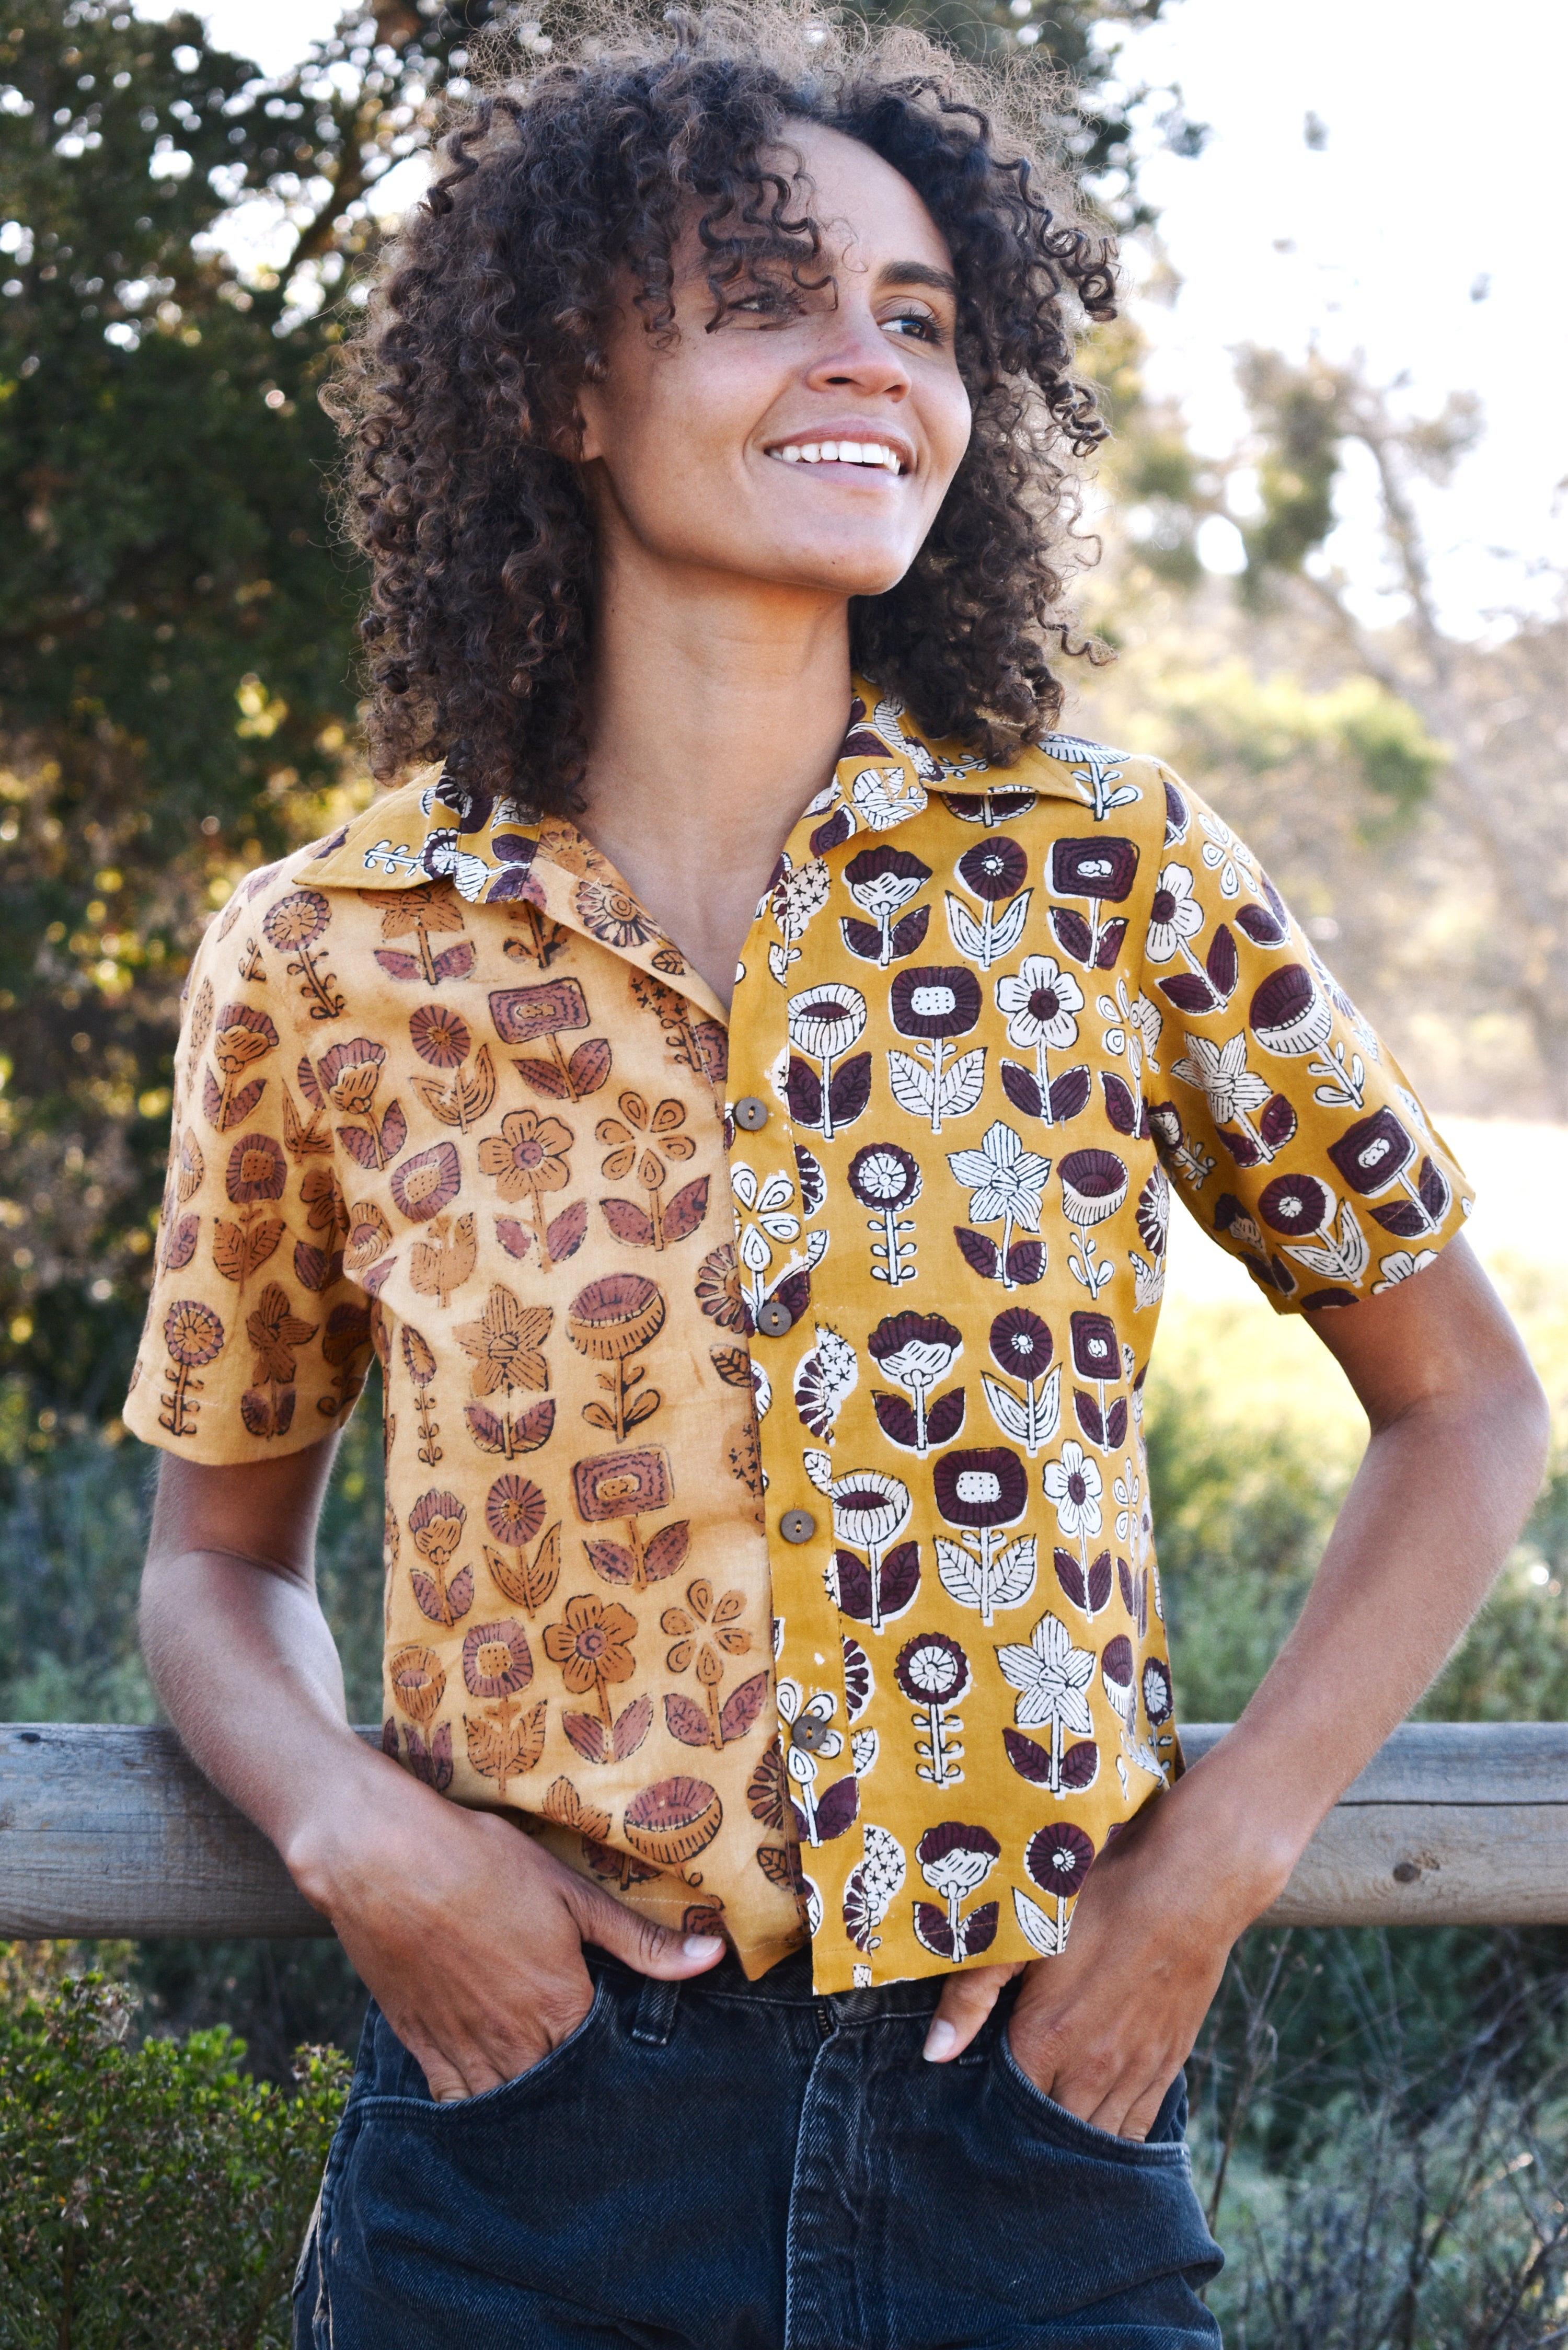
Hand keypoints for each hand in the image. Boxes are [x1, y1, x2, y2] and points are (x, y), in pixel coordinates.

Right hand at [287, 1750, 723, 2101]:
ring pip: (506, 2106)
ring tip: (553, 2116)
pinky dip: (475, 2113)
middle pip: (557, 2095)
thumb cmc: (480, 1863)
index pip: (603, 2064)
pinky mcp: (420, 2044)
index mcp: (558, 2003)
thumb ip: (638, 1938)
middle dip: (577, 2098)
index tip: (632, 2071)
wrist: (382, 1858)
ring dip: (530, 2110)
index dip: (619, 2068)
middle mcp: (512, 2040)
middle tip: (597, 2100)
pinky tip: (492, 2107)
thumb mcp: (568, 1891)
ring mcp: (462, 2048)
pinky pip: (454, 2103)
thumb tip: (713, 1957)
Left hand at [919, 1774, 1289, 2137]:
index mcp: (1047, 2039)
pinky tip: (1098, 2130)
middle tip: (1007, 2133)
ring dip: (1072, 2145)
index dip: (990, 2117)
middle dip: (1029, 2140)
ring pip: (1098, 2140)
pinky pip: (1140, 2127)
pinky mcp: (1168, 2063)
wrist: (1187, 1885)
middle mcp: (1092, 2069)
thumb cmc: (1098, 1898)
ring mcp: (1136, 2071)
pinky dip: (1116, 2139)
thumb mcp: (1023, 1932)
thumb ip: (973, 1994)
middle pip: (1053, 2137)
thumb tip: (933, 2053)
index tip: (975, 2114)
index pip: (1009, 2111)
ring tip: (1048, 2142)